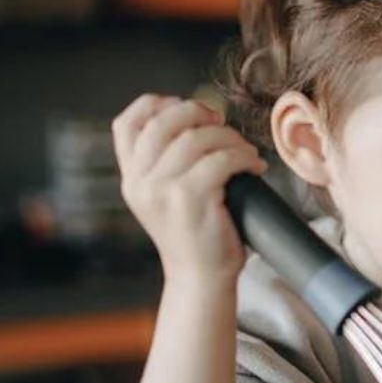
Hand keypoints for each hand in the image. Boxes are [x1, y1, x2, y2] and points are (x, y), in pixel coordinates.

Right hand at [113, 93, 265, 280]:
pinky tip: (255, 168)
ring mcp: (162, 189)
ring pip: (198, 137)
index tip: (192, 110)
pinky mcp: (190, 198)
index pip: (126, 123)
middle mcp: (140, 181)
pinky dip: (245, 157)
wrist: (201, 277)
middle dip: (201, 114)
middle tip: (224, 127)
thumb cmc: (196, 233)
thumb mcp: (167, 196)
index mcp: (131, 177)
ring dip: (231, 138)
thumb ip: (167, 162)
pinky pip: (222, 159)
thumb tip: (201, 115)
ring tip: (246, 154)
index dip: (158, 104)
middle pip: (166, 120)